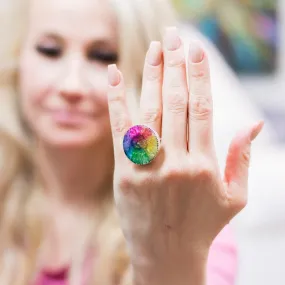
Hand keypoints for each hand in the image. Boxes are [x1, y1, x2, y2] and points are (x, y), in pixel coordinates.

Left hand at [107, 27, 262, 284]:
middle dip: (176, 65)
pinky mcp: (125, 173)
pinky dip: (116, 99)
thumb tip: (254, 124)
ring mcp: (149, 167)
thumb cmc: (202, 225)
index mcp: (206, 165)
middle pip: (176, 102)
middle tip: (175, 36)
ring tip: (155, 47)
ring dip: (151, 74)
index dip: (199, 75)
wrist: (167, 254)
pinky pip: (120, 129)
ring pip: (150, 110)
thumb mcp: (234, 197)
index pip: (203, 108)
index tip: (196, 50)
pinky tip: (113, 73)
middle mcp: (178, 162)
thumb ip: (241, 159)